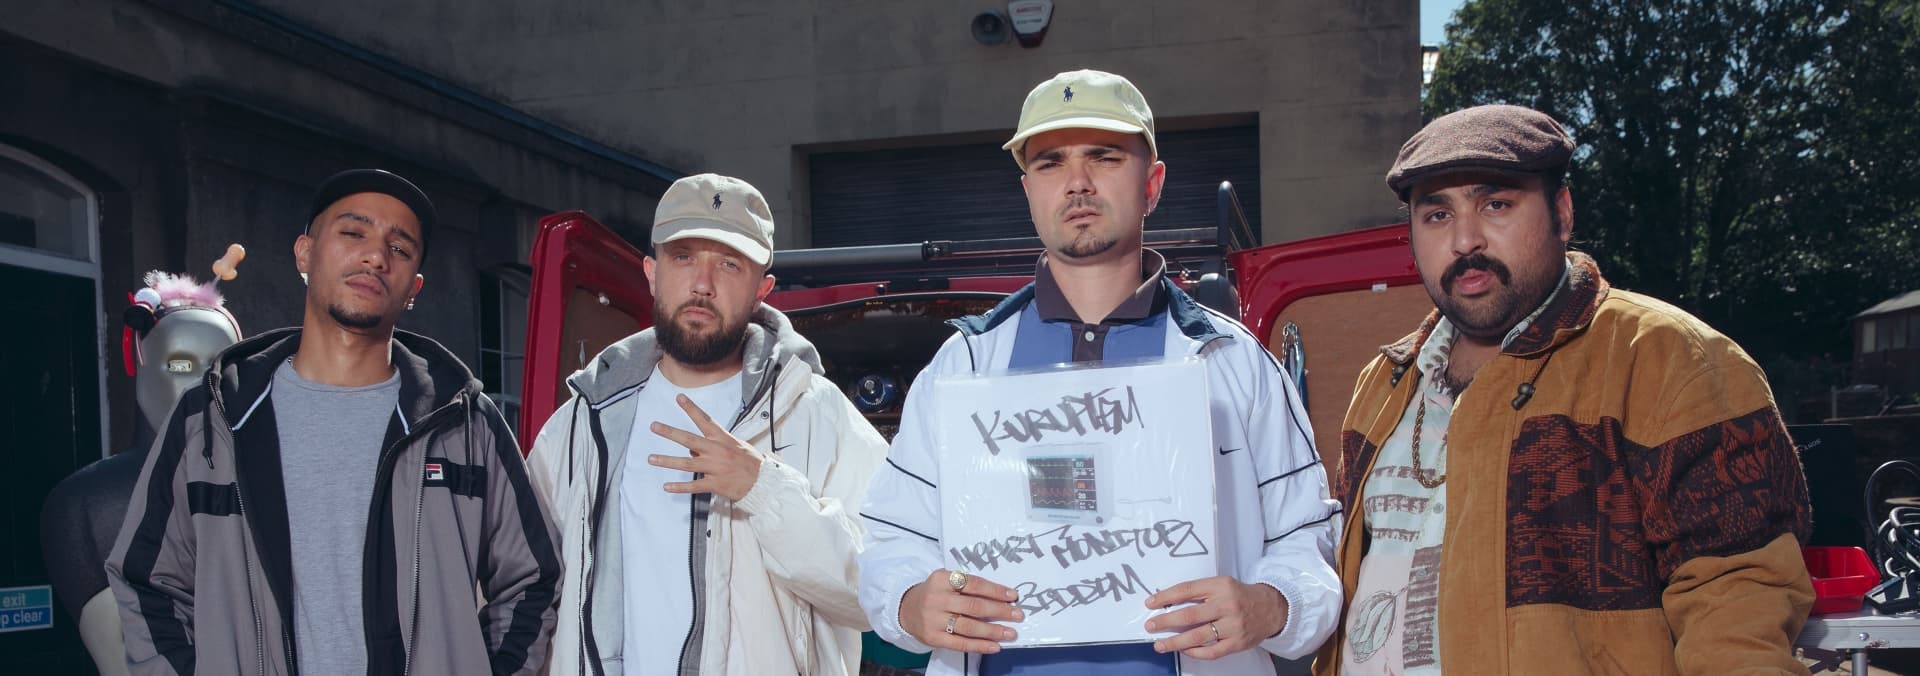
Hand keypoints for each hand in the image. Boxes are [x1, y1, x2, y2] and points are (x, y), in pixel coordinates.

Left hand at [647, 394, 763, 501]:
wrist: (764, 482)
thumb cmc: (750, 462)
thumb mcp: (736, 447)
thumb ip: (714, 446)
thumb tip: (693, 449)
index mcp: (723, 439)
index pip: (705, 420)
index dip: (691, 409)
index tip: (679, 397)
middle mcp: (717, 451)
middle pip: (689, 439)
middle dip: (670, 432)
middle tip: (654, 426)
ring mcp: (715, 468)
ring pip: (687, 464)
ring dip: (667, 461)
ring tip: (651, 459)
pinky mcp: (716, 484)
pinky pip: (694, 486)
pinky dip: (680, 487)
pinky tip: (667, 487)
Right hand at [900, 569, 1024, 653]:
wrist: (906, 609)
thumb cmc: (935, 593)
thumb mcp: (947, 581)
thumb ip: (969, 587)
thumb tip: (1002, 598)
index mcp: (942, 579)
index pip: (974, 584)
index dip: (995, 590)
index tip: (1012, 596)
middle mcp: (937, 598)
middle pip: (974, 606)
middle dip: (999, 611)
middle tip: (1018, 615)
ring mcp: (934, 619)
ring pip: (969, 626)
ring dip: (993, 631)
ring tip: (1011, 633)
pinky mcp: (933, 638)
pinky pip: (960, 643)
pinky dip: (980, 645)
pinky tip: (995, 646)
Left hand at [1143, 576, 1287, 658]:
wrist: (1271, 608)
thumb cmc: (1240, 596)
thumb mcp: (1222, 585)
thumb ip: (1200, 592)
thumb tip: (1169, 604)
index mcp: (1221, 586)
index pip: (1187, 589)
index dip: (1166, 597)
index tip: (1150, 603)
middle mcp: (1227, 605)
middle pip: (1190, 615)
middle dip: (1166, 621)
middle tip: (1150, 625)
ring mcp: (1233, 625)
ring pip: (1198, 636)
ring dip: (1175, 642)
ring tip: (1160, 644)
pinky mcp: (1237, 642)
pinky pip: (1211, 651)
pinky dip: (1195, 652)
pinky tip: (1184, 650)